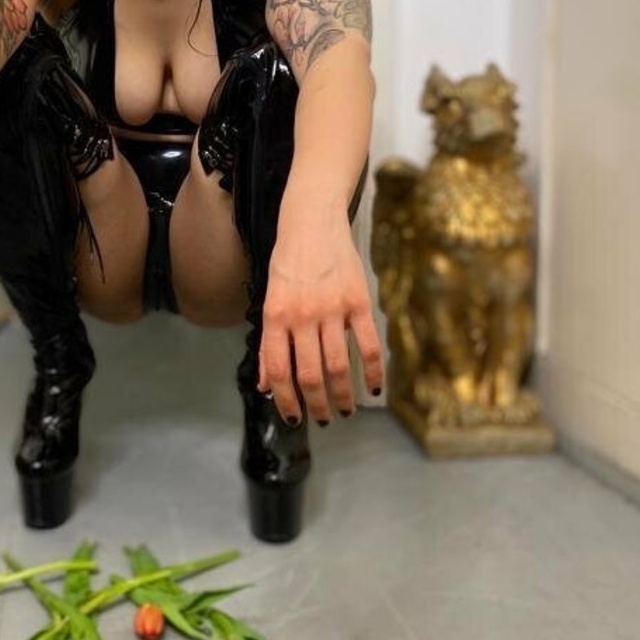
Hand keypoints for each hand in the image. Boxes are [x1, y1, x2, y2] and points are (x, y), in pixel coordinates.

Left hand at [257, 213, 383, 424]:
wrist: (312, 221)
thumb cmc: (288, 263)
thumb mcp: (269, 300)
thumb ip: (268, 344)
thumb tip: (265, 385)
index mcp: (275, 316)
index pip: (278, 370)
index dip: (285, 401)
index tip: (294, 418)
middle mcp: (302, 316)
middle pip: (309, 374)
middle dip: (316, 405)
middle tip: (323, 418)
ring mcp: (332, 309)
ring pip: (338, 366)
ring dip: (343, 395)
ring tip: (345, 410)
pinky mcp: (359, 301)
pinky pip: (369, 345)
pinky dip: (374, 372)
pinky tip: (373, 388)